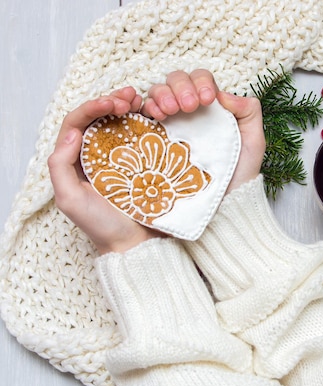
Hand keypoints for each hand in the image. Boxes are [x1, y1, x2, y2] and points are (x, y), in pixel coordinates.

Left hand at [48, 87, 161, 254]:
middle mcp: (97, 156)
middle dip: (112, 101)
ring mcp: (122, 159)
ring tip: (140, 100)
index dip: (92, 108)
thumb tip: (72, 133)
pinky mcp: (144, 164)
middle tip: (129, 97)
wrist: (136, 244)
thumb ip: (60, 166)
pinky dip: (147, 123)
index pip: (77, 123)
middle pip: (99, 118)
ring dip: (129, 107)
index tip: (111, 105)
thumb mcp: (70, 199)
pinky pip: (143, 138)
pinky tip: (154, 115)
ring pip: (121, 124)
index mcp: (75, 160)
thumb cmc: (102, 226)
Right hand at [142, 69, 265, 192]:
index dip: (201, 82)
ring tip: (171, 111)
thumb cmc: (240, 172)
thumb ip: (249, 112)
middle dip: (181, 87)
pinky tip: (156, 117)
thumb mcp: (254, 141)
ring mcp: (172, 123)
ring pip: (158, 92)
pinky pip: (144, 114)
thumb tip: (224, 94)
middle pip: (176, 80)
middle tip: (189, 106)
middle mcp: (189, 111)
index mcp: (212, 107)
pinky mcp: (156, 137)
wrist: (225, 202)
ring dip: (163, 94)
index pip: (200, 80)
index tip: (207, 100)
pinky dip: (148, 108)